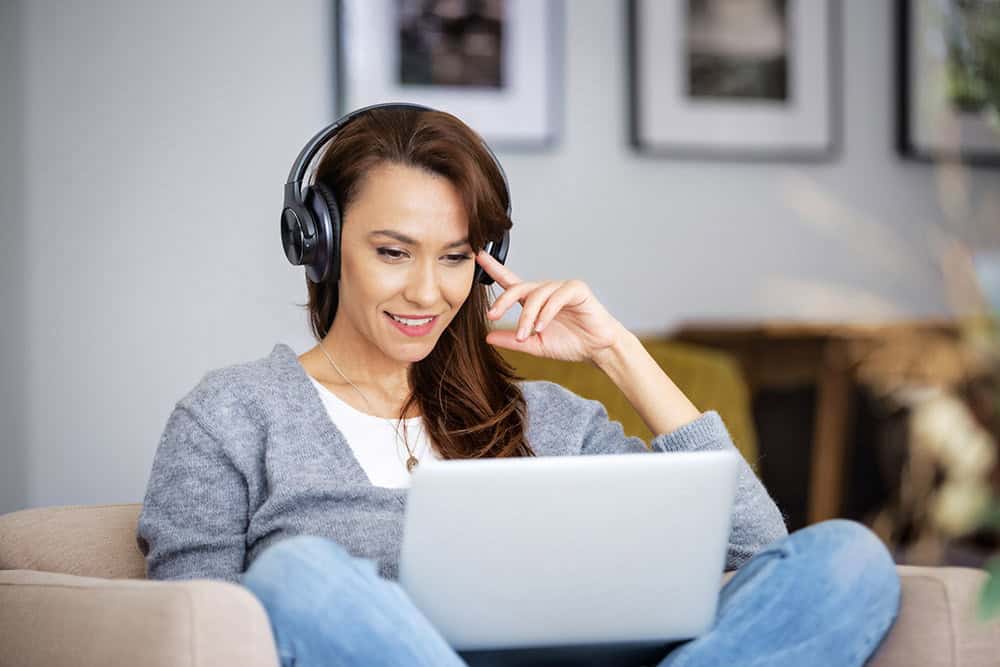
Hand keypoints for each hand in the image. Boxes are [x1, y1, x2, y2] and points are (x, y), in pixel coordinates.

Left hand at [476, 249, 628, 362]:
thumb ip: (513, 340)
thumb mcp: (534, 345)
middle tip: (493, 315)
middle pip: (518, 287)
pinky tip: (541, 327)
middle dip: (503, 301)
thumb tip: (488, 337)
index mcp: (534, 301)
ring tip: (526, 335)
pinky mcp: (576, 289)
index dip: (494, 268)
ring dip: (527, 316)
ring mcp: (561, 288)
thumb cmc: (570, 343)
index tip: (478, 256)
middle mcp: (545, 291)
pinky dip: (546, 313)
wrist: (596, 350)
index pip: (510, 281)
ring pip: (536, 295)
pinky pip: (556, 297)